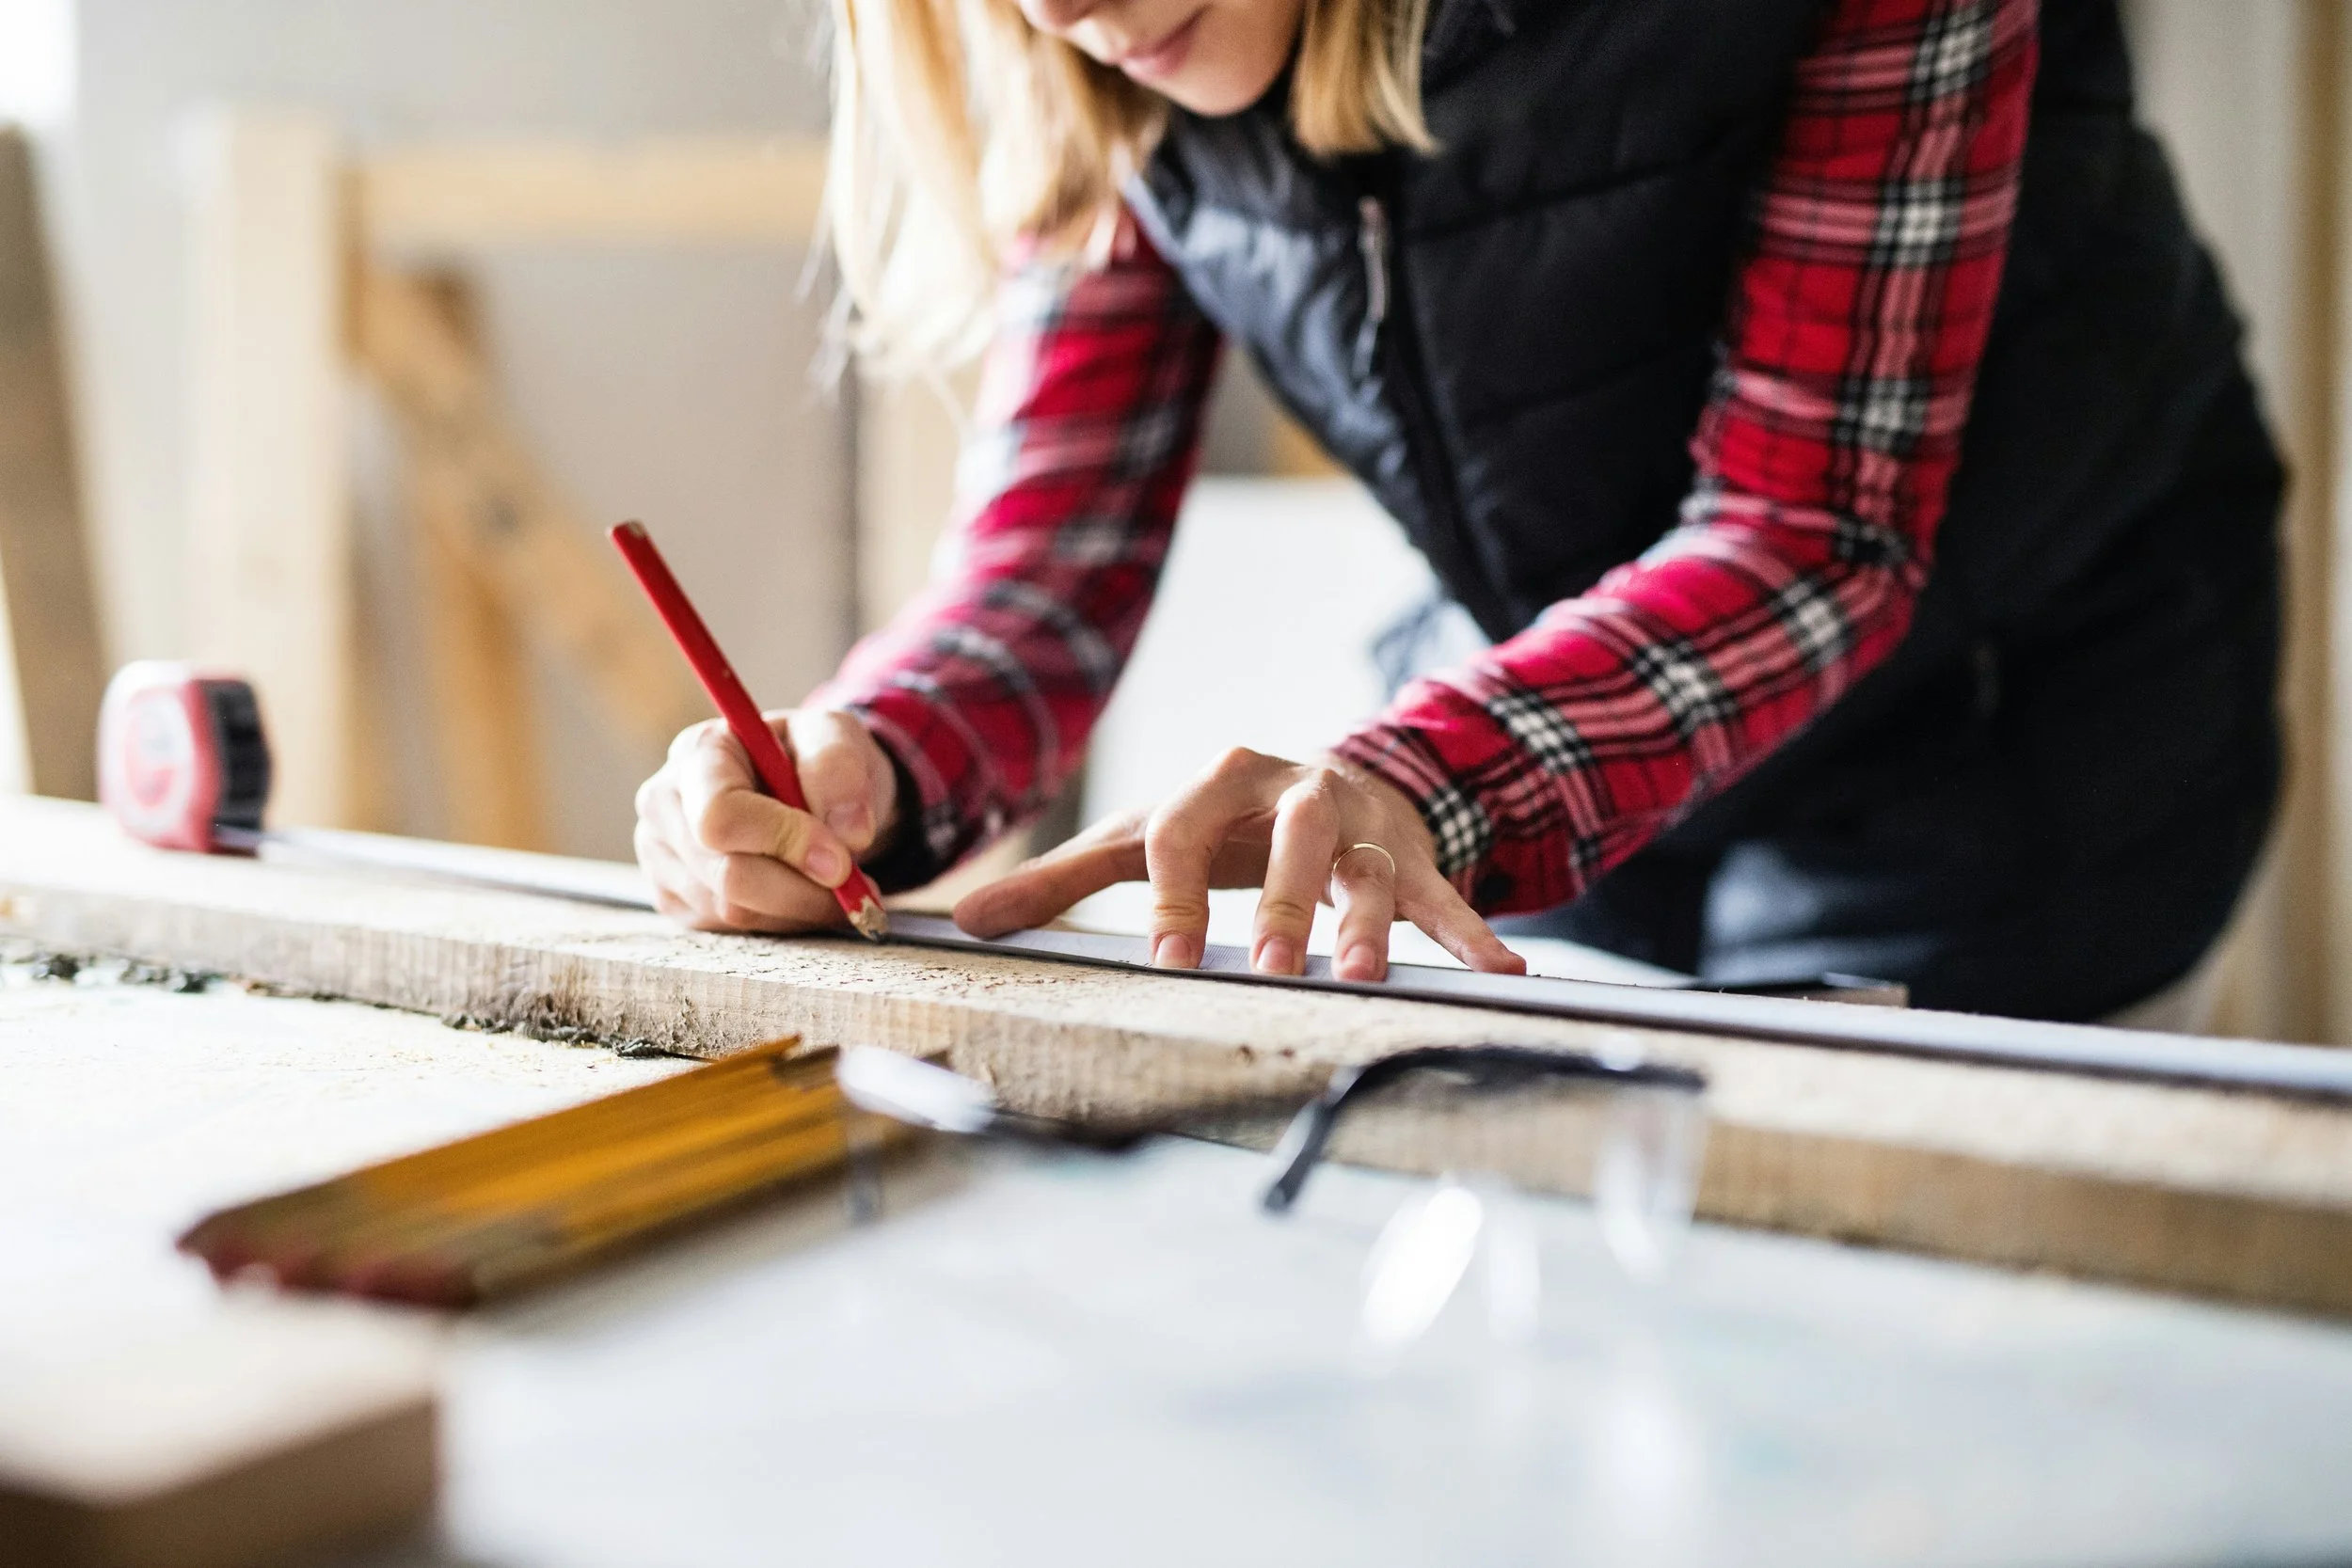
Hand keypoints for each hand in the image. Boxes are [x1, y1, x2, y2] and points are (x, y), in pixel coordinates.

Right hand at [634, 710, 898, 931]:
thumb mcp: (837, 736)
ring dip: (799, 907)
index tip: (842, 859)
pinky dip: (782, 920)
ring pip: (734, 911)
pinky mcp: (673, 899)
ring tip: (832, 882)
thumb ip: (838, 769)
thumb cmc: (814, 759)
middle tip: (857, 885)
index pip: (720, 815)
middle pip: (728, 875)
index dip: (784, 842)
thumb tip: (848, 835)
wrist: (805, 787)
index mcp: (697, 753)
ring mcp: (661, 857)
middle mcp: (665, 805)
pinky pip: (731, 930)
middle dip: (804, 889)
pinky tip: (799, 892)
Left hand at [953, 747, 1523, 982]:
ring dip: (1368, 920)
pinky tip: (1501, 972)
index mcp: (1219, 781)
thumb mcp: (1144, 837)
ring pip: (1368, 864)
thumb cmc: (1222, 824)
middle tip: (1269, 966)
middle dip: (1283, 899)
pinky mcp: (1413, 853)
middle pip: (1293, 834)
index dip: (1174, 893)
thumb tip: (965, 920)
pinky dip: (1473, 931)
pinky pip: (1445, 893)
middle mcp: (1296, 789)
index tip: (1168, 960)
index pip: (1186, 829)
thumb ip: (1060, 880)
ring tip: (1361, 975)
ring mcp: (1361, 819)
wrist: (1335, 779)